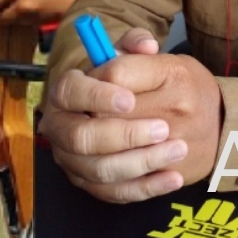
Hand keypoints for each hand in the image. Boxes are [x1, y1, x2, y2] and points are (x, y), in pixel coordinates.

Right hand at [38, 28, 221, 203]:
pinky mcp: (91, 184)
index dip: (97, 96)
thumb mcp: (133, 57)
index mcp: (65, 91)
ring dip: (141, 162)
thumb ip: (137, 44)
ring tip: (177, 149)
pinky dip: (145, 188)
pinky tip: (172, 176)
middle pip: (82, 137)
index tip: (129, 99)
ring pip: (100, 170)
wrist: (132, 112)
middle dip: (124, 135)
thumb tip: (147, 45)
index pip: (70, 92)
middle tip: (162, 127)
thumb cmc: (131, 83)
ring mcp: (73, 160)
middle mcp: (61, 127)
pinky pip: (115, 193)